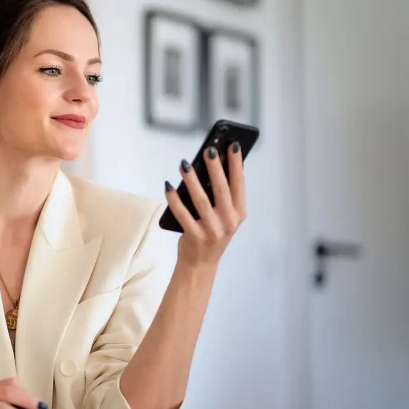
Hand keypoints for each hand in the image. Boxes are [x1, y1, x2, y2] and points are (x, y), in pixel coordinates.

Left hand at [164, 142, 246, 267]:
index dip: (236, 164)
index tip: (233, 145)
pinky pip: (182, 214)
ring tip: (184, 164)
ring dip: (191, 180)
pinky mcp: (195, 236)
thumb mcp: (224, 215)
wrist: (201, 263)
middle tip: (208, 150)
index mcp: (239, 213)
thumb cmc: (212, 231)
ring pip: (200, 200)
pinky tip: (168, 186)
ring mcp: (212, 230)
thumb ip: (221, 195)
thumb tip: (212, 165)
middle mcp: (228, 222)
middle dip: (215, 168)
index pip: (239, 184)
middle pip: (221, 189)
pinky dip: (174, 199)